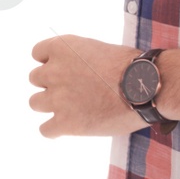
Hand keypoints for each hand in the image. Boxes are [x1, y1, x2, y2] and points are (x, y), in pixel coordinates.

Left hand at [28, 35, 147, 136]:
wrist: (144, 87)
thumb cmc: (130, 66)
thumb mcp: (98, 49)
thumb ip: (78, 58)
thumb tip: (76, 70)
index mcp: (62, 48)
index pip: (37, 53)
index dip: (50, 62)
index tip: (62, 69)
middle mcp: (54, 71)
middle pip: (35, 78)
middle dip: (50, 83)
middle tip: (70, 90)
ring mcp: (57, 98)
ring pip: (34, 103)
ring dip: (49, 105)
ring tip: (68, 109)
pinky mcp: (66, 123)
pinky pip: (45, 130)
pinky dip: (54, 130)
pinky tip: (67, 128)